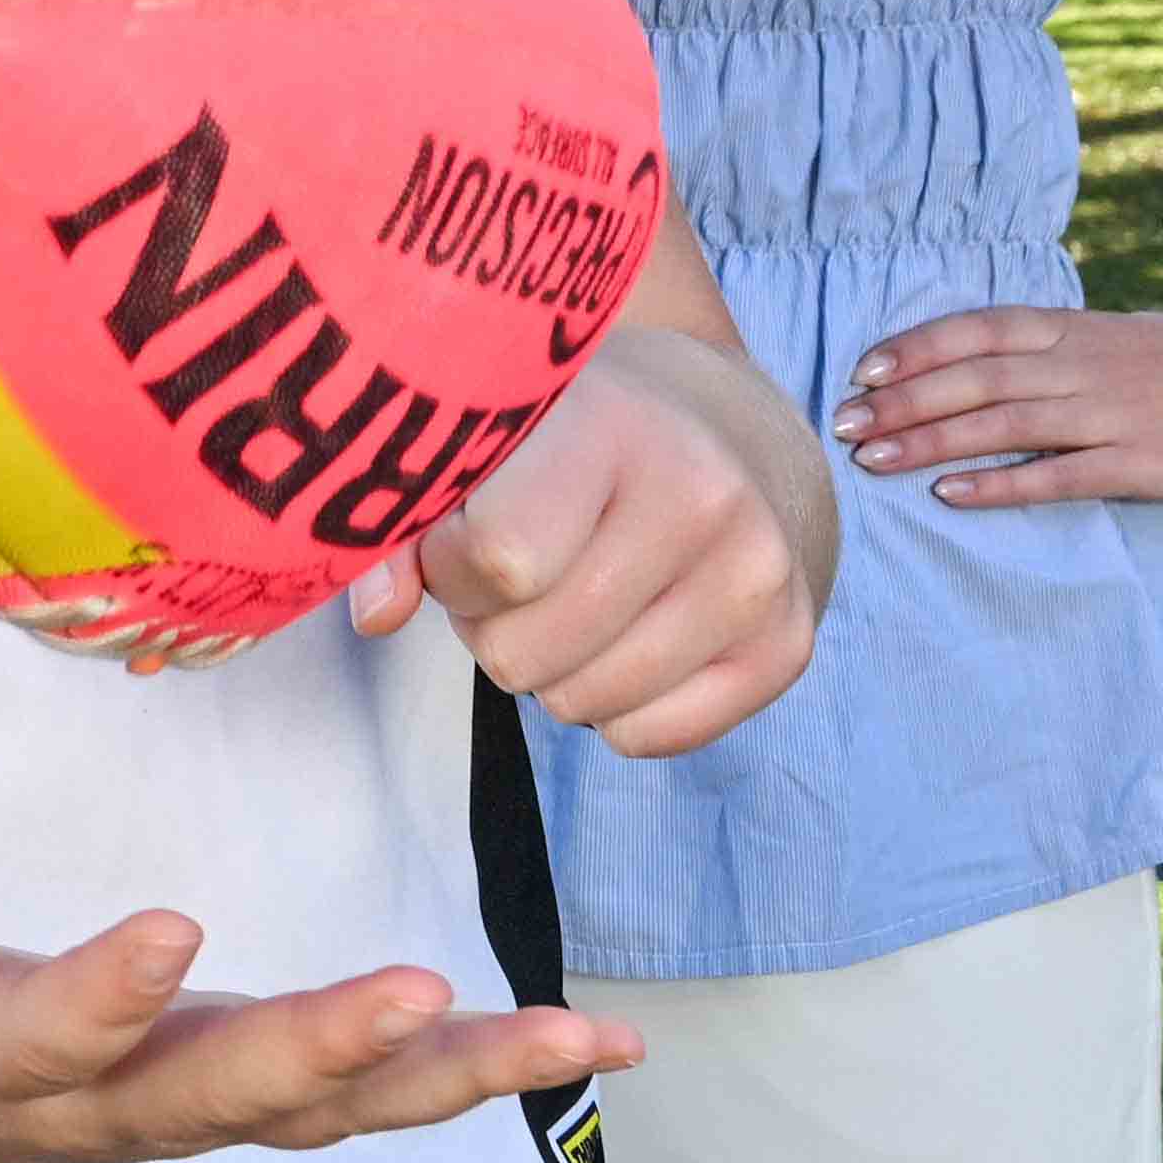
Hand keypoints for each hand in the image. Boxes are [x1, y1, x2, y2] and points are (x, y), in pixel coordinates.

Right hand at [0, 824, 628, 1162]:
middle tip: (419, 996)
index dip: (109, 992)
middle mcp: (106, 1101)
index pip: (54, 1034)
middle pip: (227, 1092)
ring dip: (452, 1076)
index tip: (173, 929)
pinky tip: (591, 1043)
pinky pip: (372, 1093)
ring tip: (575, 1037)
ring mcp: (186, 1105)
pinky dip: (478, 1069)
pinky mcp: (242, 1088)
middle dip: (324, 1050)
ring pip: (331, 1108)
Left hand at [347, 328, 819, 757]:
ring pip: (580, 704)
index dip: (453, 569)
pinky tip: (626, 631)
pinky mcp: (788, 644)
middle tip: (519, 574)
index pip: (499, 560)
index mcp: (612, 424)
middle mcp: (702, 495)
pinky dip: (612, 706)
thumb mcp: (487, 444)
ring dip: (550, 668)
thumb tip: (374, 613)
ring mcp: (756, 574)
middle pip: (527, 652)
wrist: (723, 430)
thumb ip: (407, 524)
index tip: (462, 537)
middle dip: (494, 626)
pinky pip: (646, 738)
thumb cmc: (572, 440)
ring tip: (572, 594)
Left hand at [842, 304, 1162, 507]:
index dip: (915, 348)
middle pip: (972, 378)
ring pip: (1000, 424)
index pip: (976, 330)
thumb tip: (989, 374)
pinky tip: (951, 494)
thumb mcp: (1119, 340)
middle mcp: (1082, 366)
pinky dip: (999, 484)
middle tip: (839, 425)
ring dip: (928, 440)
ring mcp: (1110, 415)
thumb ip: (1059, 353)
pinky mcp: (1140, 463)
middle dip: (900, 401)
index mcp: (1076, 331)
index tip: (861, 371)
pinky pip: (1057, 474)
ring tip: (871, 459)